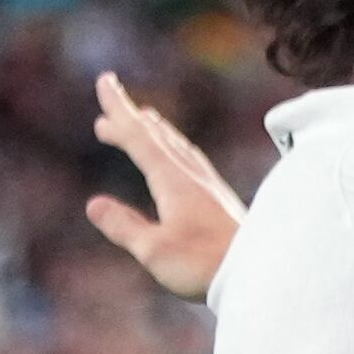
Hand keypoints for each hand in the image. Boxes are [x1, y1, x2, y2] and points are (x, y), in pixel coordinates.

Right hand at [85, 73, 245, 300]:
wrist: (259, 270)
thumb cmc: (203, 264)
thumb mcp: (154, 250)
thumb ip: (124, 226)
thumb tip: (94, 205)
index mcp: (171, 180)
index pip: (139, 136)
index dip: (119, 110)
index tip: (105, 83)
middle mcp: (190, 173)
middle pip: (156, 134)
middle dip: (130, 117)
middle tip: (108, 106)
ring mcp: (207, 182)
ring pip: (175, 143)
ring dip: (153, 130)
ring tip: (141, 120)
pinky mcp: (217, 195)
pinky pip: (188, 157)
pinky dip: (172, 146)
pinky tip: (177, 154)